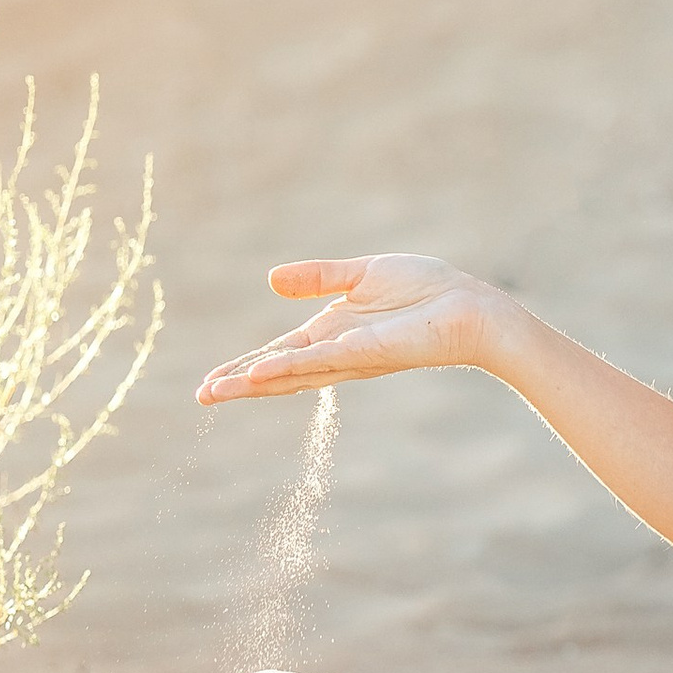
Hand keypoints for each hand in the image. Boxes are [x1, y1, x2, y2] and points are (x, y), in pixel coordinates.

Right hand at [197, 254, 508, 403]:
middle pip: (279, 373)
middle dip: (240, 384)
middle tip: (202, 397)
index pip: (280, 354)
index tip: (212, 381)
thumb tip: (271, 279)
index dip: (246, 366)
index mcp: (333, 332)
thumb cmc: (428, 291)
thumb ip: (319, 277)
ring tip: (216, 392)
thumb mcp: (362, 274)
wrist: (470, 307)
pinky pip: (321, 360)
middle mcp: (337, 352)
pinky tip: (259, 374)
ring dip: (254, 383)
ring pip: (293, 374)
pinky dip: (289, 367)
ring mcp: (350, 356)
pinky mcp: (367, 353)